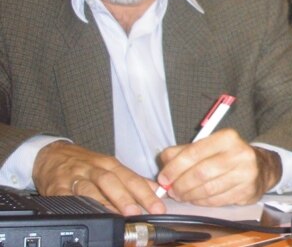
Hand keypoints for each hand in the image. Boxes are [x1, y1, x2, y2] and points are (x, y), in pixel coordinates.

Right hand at [32, 142, 164, 215]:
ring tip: (115, 216)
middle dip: (125, 198)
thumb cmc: (86, 163)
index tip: (158, 207)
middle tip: (137, 212)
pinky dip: (74, 205)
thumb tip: (157, 191)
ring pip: (90, 190)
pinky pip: (66, 196)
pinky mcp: (57, 186)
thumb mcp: (110, 166)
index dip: (146, 193)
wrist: (53, 154)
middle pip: (112, 182)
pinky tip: (83, 213)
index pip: (132, 179)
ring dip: (103, 203)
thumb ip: (132, 180)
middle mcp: (95, 169)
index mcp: (110, 165)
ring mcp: (75, 177)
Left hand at [158, 128, 281, 205]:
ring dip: (189, 195)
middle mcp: (239, 153)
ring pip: (208, 189)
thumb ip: (184, 151)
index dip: (175, 168)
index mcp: (227, 137)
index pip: (194, 153)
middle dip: (180, 184)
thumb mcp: (208, 146)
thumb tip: (164, 160)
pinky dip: (201, 202)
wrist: (261, 167)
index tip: (163, 177)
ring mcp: (246, 173)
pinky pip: (217, 200)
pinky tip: (196, 199)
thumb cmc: (228, 155)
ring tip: (181, 195)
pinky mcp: (247, 191)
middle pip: (200, 173)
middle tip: (171, 190)